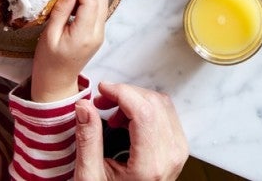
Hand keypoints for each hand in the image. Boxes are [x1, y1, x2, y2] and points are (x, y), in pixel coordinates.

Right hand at [31, 0, 107, 102]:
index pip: (91, 1)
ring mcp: (100, 34)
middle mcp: (97, 33)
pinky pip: (98, 12)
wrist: (56, 82)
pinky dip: (89, 2)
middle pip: (100, 0)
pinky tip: (74, 2)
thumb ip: (61, 11)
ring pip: (102, 4)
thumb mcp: (49, 35)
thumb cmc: (48, 61)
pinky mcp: (98, 34)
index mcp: (85, 34)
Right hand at [74, 82, 188, 180]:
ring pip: (162, 105)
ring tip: (111, 116)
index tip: (102, 89)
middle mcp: (171, 155)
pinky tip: (126, 122)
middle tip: (101, 102)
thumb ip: (88, 140)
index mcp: (151, 164)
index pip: (144, 111)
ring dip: (135, 101)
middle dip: (125, 94)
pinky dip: (145, 110)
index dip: (122, 92)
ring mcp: (178, 151)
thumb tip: (84, 107)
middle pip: (154, 103)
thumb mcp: (91, 177)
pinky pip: (166, 114)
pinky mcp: (177, 148)